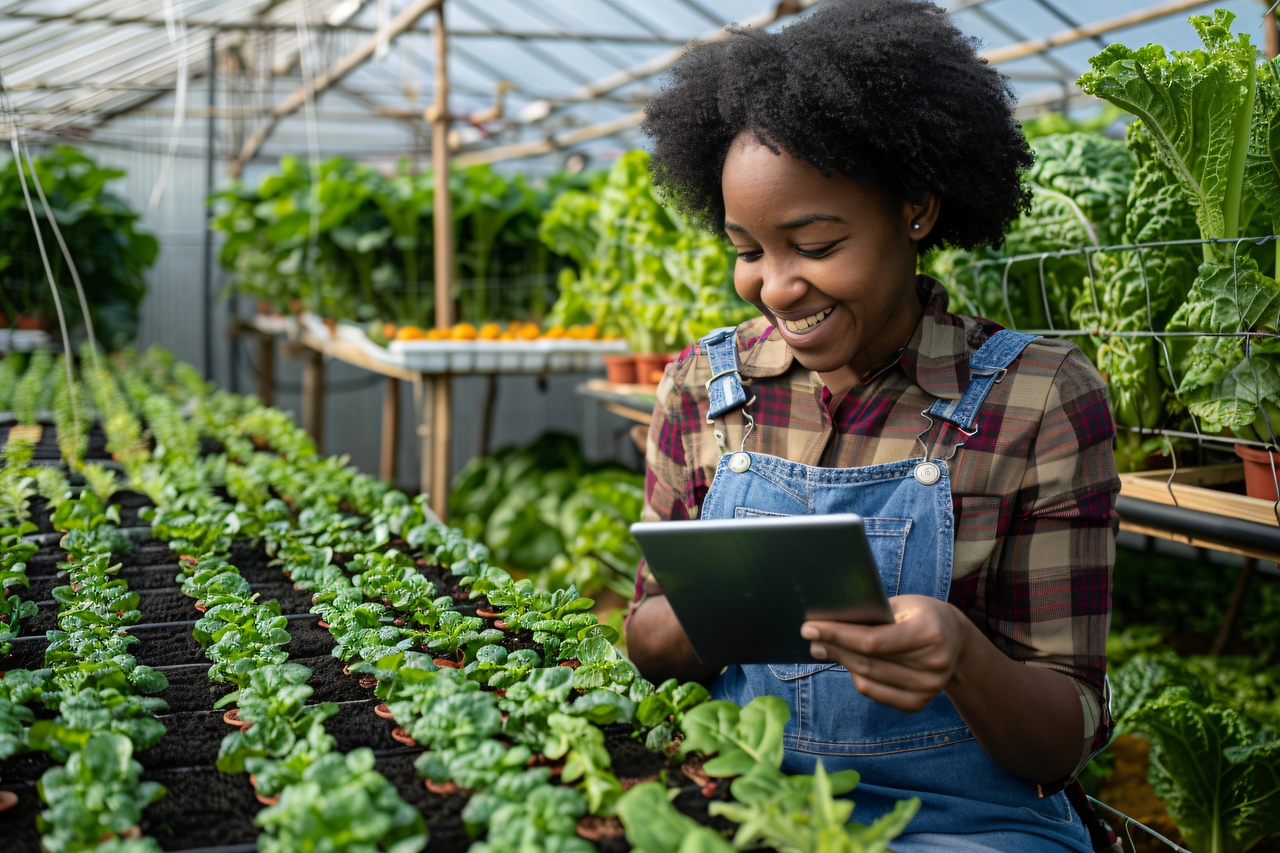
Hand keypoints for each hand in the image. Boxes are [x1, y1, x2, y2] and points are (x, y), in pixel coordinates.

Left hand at [800, 595, 970, 711]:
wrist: (955, 639)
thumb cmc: (921, 614)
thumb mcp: (903, 604)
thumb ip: (872, 613)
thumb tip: (827, 622)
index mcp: (929, 632)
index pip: (872, 640)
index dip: (837, 635)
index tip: (809, 627)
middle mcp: (933, 664)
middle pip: (867, 661)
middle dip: (833, 647)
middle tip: (810, 637)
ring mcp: (929, 688)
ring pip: (868, 678)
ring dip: (840, 662)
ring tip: (822, 648)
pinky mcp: (920, 703)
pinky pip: (875, 693)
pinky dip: (857, 678)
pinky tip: (846, 663)